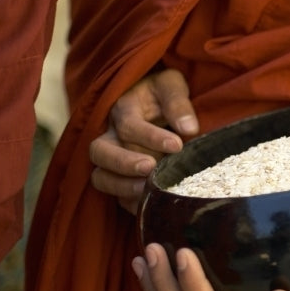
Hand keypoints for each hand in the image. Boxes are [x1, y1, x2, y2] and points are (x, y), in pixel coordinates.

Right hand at [90, 69, 199, 213]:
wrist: (153, 102)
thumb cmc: (162, 93)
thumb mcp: (171, 85)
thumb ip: (177, 102)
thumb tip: (189, 127)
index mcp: (122, 109)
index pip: (128, 125)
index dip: (151, 136)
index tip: (177, 145)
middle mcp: (109, 135)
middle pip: (101, 152)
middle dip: (124, 163)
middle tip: (150, 168)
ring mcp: (109, 158)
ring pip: (100, 176)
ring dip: (121, 186)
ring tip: (147, 190)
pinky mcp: (116, 177)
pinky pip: (113, 194)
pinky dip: (127, 201)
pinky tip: (147, 205)